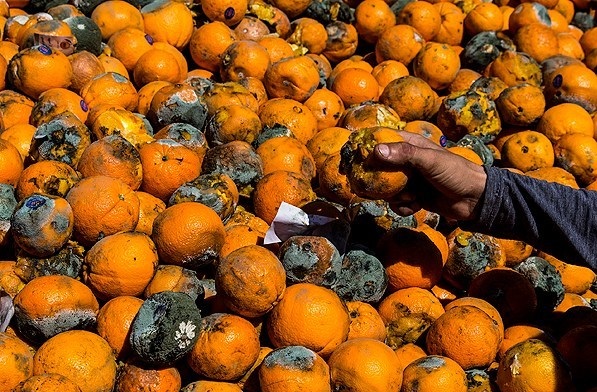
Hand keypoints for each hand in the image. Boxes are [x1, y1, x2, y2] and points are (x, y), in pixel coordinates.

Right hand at [372, 131, 486, 220]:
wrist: (475, 199)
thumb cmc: (456, 172)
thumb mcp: (430, 160)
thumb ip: (404, 154)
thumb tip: (376, 151)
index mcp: (410, 144)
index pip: (381, 141)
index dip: (366, 148)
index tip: (352, 159)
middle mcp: (407, 161)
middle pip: (379, 168)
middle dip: (377, 180)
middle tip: (373, 187)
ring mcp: (409, 179)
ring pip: (386, 188)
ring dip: (395, 196)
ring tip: (411, 196)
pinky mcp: (413, 196)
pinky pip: (397, 203)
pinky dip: (403, 207)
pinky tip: (416, 206)